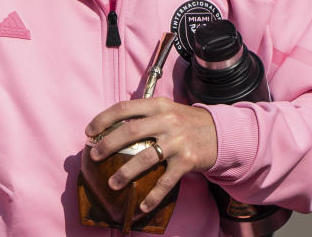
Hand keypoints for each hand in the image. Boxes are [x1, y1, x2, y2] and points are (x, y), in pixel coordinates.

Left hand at [84, 97, 217, 212]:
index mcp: (158, 105)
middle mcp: (167, 121)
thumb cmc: (187, 122)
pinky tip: (142, 205)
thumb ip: (144, 114)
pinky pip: (166, 181)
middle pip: (131, 130)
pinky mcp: (187, 160)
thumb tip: (111, 127)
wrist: (221, 133)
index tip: (89, 131)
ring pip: (145, 157)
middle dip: (108, 143)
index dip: (104, 118)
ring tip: (112, 183)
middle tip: (94, 155)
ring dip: (126, 172)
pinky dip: (153, 195)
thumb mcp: (167, 109)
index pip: (125, 107)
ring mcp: (177, 141)